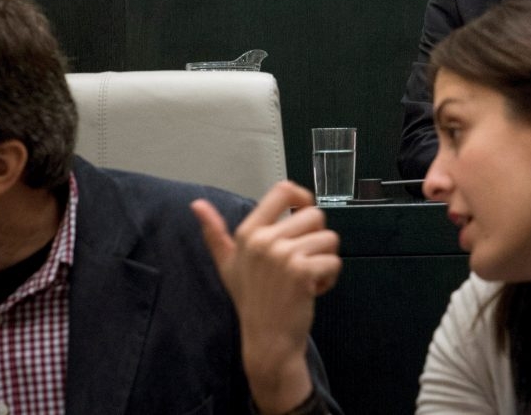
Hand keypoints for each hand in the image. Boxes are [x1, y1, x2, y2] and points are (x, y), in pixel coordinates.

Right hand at [192, 181, 339, 413]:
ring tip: (305, 278)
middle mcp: (263, 240)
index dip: (303, 196)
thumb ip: (214, 232)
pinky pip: (333, 260)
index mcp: (248, 232)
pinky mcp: (303, 271)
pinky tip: (312, 290)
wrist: (267, 340)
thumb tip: (197, 204)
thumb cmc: (251, 300)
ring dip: (324, 259)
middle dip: (317, 238)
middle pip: (315, 215)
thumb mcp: (228, 264)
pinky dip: (330, 277)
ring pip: (329, 238)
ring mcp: (283, 255)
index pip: (283, 190)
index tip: (306, 212)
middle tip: (301, 262)